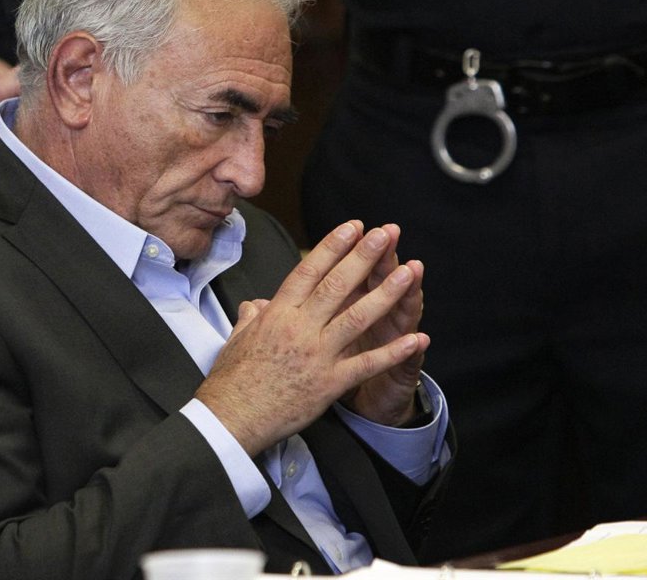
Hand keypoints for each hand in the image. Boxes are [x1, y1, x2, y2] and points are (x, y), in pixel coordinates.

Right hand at [196, 221, 429, 455]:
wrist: (231, 419)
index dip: (333, 246)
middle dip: (364, 256)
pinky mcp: (329, 384)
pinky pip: (366, 365)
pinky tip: (415, 338)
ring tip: (408, 272)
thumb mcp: (237, 338)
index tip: (353, 227)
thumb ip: (253, 316)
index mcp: (278, 314)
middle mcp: (300, 328)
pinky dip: (392, 352)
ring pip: (357, 318)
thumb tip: (256, 304)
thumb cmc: (231, 380)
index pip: (309, 271)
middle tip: (386, 233)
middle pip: (337, 285)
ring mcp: (317, 355)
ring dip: (386, 293)